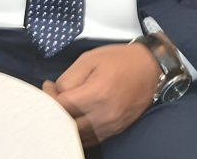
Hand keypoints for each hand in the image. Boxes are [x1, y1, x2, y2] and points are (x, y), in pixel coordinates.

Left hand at [43, 43, 159, 147]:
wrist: (149, 68)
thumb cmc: (119, 60)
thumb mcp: (89, 59)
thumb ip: (69, 77)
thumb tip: (56, 91)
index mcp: (96, 94)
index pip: (61, 106)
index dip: (49, 97)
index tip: (48, 86)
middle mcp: (103, 115)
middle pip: (67, 124)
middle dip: (54, 110)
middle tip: (53, 96)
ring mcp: (110, 126)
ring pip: (78, 134)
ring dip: (66, 122)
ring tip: (64, 106)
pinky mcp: (115, 131)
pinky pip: (90, 139)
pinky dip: (79, 131)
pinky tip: (76, 118)